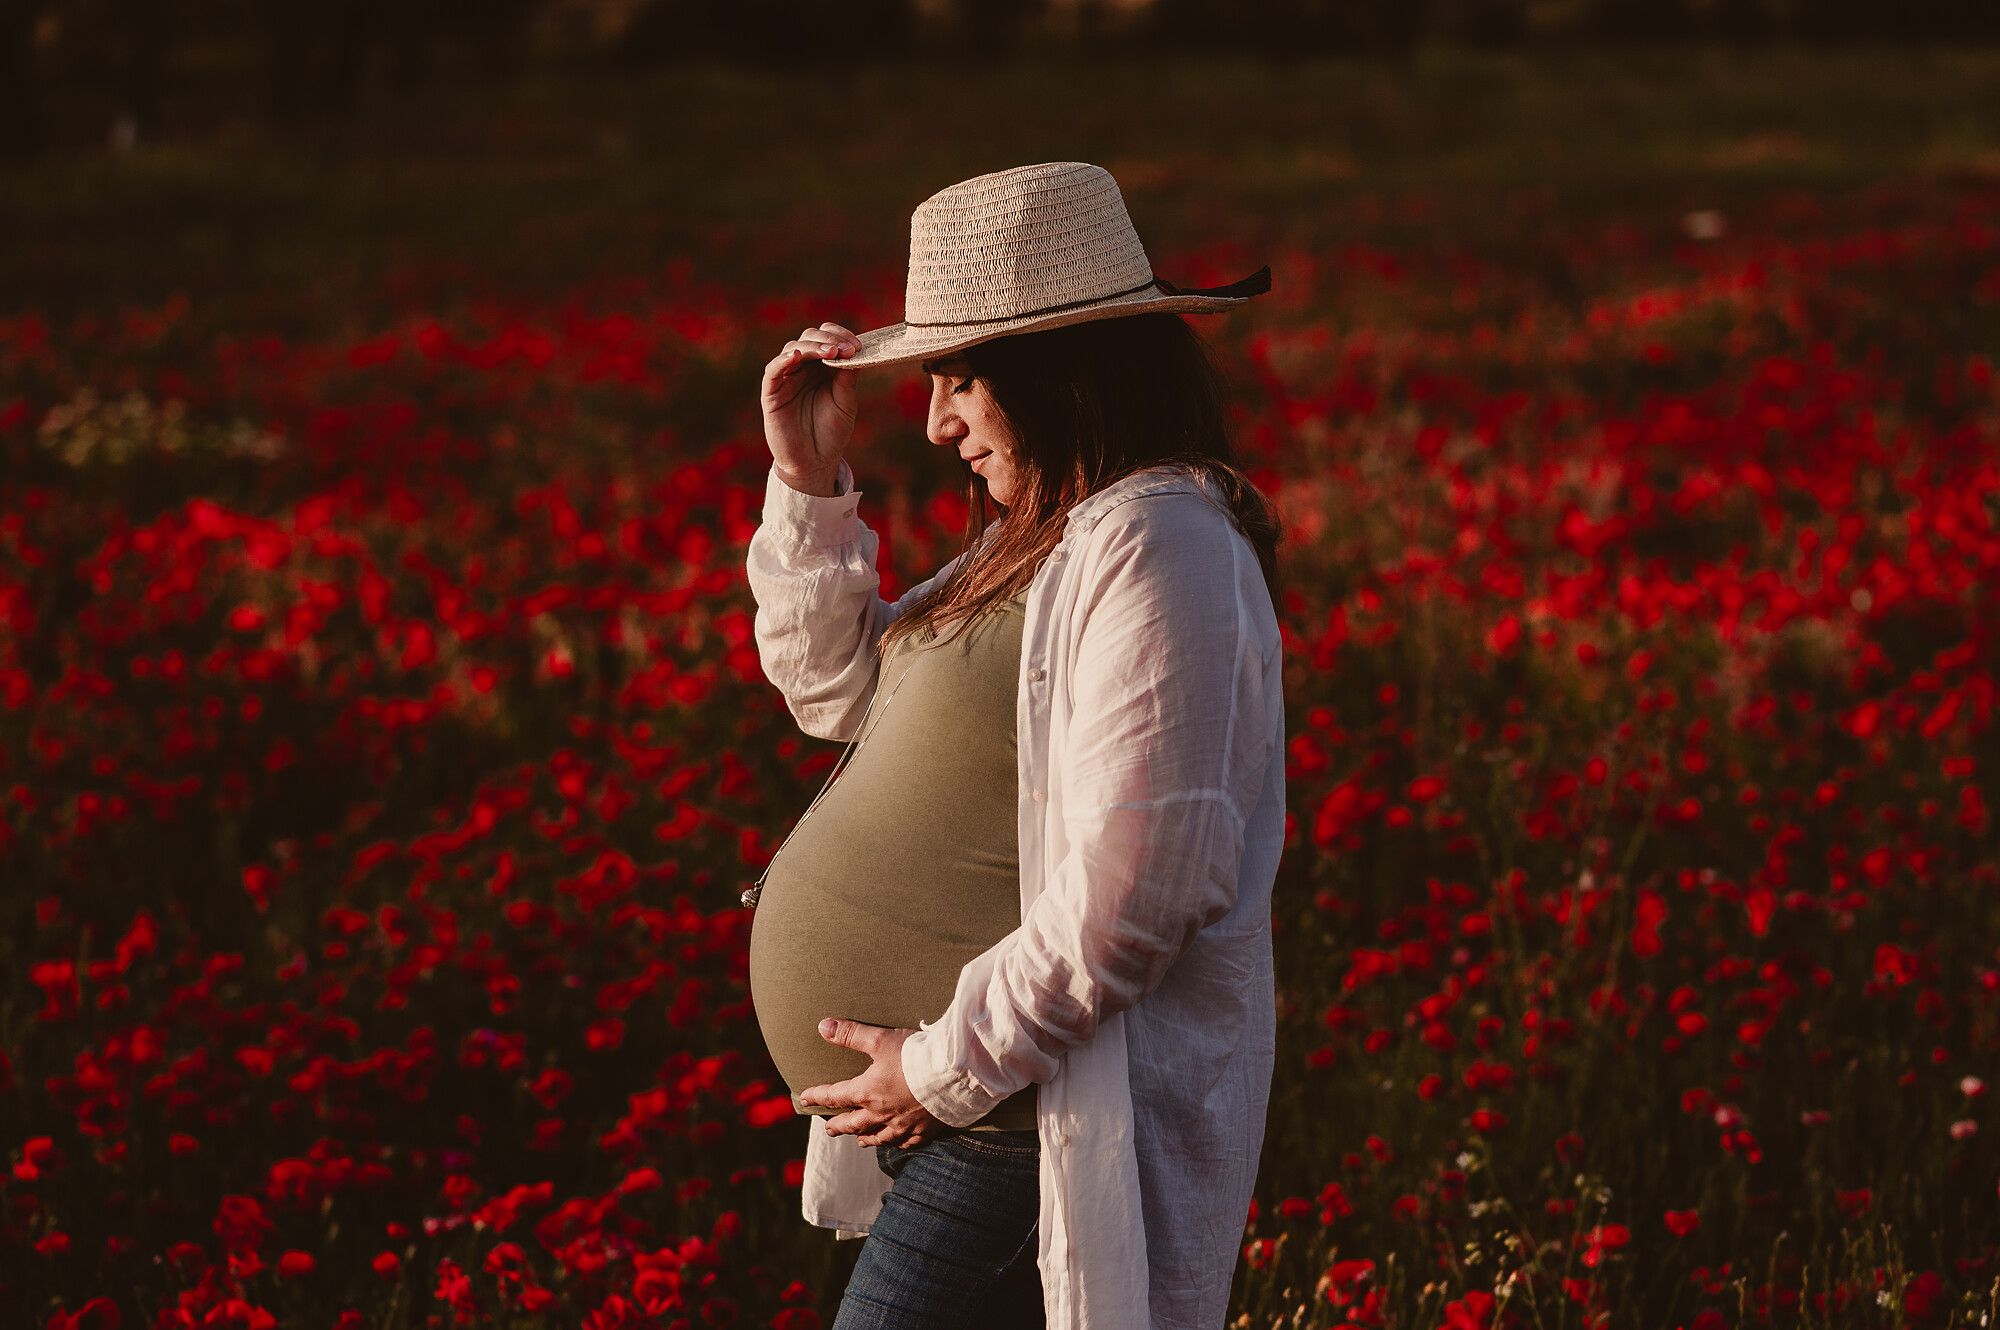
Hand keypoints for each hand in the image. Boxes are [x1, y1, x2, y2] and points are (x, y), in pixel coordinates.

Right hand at [761, 323, 860, 497]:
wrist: (815, 463)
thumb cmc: (831, 433)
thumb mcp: (845, 403)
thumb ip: (847, 378)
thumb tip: (856, 353)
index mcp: (823, 367)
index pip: (828, 337)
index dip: (841, 335)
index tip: (858, 346)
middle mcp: (804, 368)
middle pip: (810, 337)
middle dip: (829, 338)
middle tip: (846, 348)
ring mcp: (787, 378)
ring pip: (793, 348)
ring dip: (812, 347)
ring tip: (830, 352)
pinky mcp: (771, 392)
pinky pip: (773, 370)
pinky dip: (783, 360)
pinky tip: (796, 356)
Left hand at [798, 1018, 948, 1148]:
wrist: (954, 1075)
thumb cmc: (916, 1055)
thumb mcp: (880, 1039)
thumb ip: (850, 1034)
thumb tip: (822, 1026)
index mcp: (867, 1092)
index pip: (834, 1096)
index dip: (817, 1096)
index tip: (804, 1098)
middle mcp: (881, 1114)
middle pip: (853, 1124)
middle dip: (838, 1126)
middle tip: (828, 1129)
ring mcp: (903, 1126)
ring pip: (878, 1137)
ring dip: (865, 1138)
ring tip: (859, 1141)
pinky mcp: (924, 1131)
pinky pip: (905, 1143)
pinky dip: (896, 1143)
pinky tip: (896, 1142)